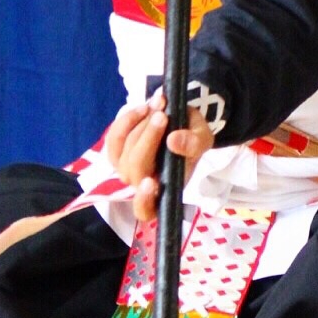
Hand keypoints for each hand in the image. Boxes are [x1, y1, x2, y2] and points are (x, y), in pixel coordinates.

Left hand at [104, 90, 214, 221]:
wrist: (180, 121)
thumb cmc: (192, 137)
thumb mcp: (203, 138)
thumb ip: (194, 143)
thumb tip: (174, 141)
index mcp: (166, 190)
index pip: (146, 209)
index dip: (144, 200)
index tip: (151, 183)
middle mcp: (142, 184)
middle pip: (136, 167)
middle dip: (149, 137)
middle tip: (164, 116)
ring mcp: (126, 167)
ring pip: (125, 149)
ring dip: (141, 125)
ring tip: (159, 107)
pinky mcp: (116, 149)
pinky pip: (114, 137)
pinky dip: (128, 119)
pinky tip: (144, 109)